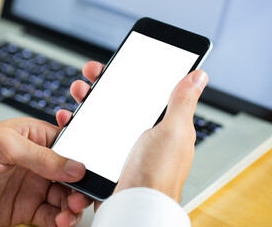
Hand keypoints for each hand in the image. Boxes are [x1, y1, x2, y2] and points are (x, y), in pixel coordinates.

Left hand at [0, 116, 91, 225]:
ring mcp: (35, 187)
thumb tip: (75, 167)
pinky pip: (51, 216)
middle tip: (78, 198)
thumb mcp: (8, 144)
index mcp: (39, 140)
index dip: (83, 162)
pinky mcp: (28, 208)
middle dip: (80, 189)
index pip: (71, 150)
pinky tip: (60, 222)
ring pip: (64, 198)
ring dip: (71, 207)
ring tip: (68, 213)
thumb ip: (44, 157)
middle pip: (72, 177)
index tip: (88, 174)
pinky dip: (59, 221)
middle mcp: (41, 164)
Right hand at [71, 61, 207, 207]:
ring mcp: (126, 146)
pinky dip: (81, 125)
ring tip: (78, 93)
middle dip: (104, 84)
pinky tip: (73, 121)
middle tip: (91, 76)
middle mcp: (146, 134)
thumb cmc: (157, 174)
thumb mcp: (173, 131)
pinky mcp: (110, 158)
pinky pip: (93, 135)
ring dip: (89, 102)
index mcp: (165, 125)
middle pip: (122, 100)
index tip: (116, 63)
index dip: (131, 74)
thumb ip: (182, 102)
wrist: (133, 207)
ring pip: (104, 115)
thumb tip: (198, 76)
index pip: (148, 91)